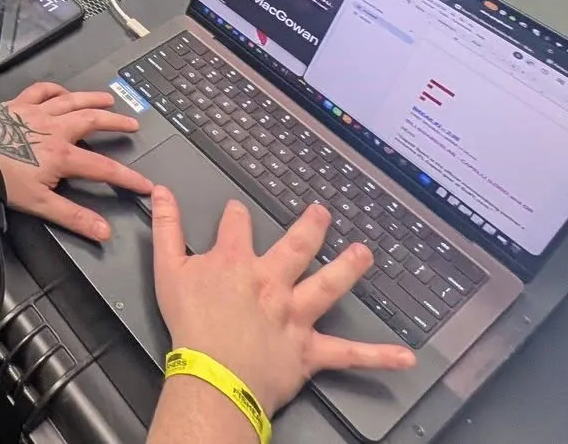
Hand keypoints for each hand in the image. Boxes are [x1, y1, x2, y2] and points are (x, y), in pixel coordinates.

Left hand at [0, 83, 153, 240]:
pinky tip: (62, 91)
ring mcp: (37, 112)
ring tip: (109, 98)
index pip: (104, 169)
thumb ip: (72, 216)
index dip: (128, 177)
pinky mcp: (19, 103)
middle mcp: (54, 128)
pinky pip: (42, 90)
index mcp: (62, 154)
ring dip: (92, 99)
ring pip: (72, 100)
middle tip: (132, 123)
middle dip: (116, 122)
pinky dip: (55, 89)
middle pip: (93, 121)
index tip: (146, 183)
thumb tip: (102, 230)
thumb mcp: (38, 203)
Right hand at [151, 189, 415, 414]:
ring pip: (328, 286)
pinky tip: (405, 356)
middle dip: (310, 227)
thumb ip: (165, 228)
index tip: (236, 212)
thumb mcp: (166, 269)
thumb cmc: (189, 325)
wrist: (212, 374)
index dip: (236, 217)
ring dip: (349, 269)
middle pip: (296, 246)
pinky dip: (378, 356)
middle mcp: (272, 282)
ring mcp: (295, 315)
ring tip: (364, 254)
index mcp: (237, 261)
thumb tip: (161, 192)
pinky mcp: (309, 350)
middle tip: (322, 213)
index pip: (237, 226)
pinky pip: (349, 354)